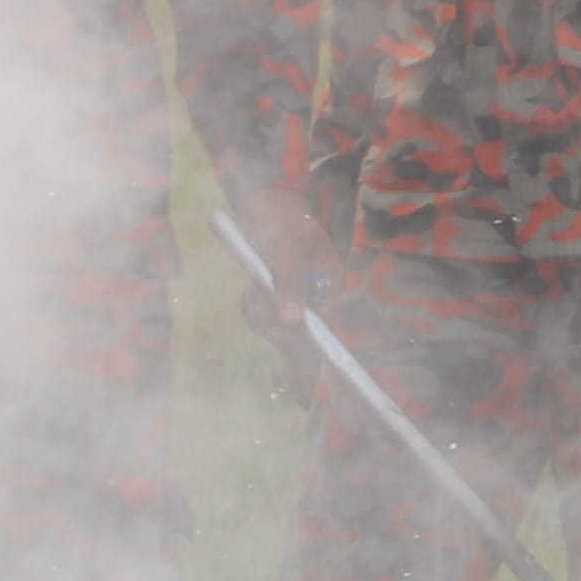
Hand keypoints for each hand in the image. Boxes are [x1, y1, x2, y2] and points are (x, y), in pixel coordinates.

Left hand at [214, 174, 326, 371]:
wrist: (262, 197)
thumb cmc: (283, 216)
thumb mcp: (288, 245)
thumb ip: (290, 281)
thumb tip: (292, 321)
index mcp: (329, 285)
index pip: (324, 331)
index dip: (312, 356)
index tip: (300, 383)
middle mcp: (314, 297)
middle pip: (297, 335)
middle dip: (274, 326)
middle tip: (257, 298)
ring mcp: (293, 297)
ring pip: (275, 327)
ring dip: (259, 315)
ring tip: (254, 288)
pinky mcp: (273, 295)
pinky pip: (261, 315)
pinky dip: (252, 306)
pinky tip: (250, 288)